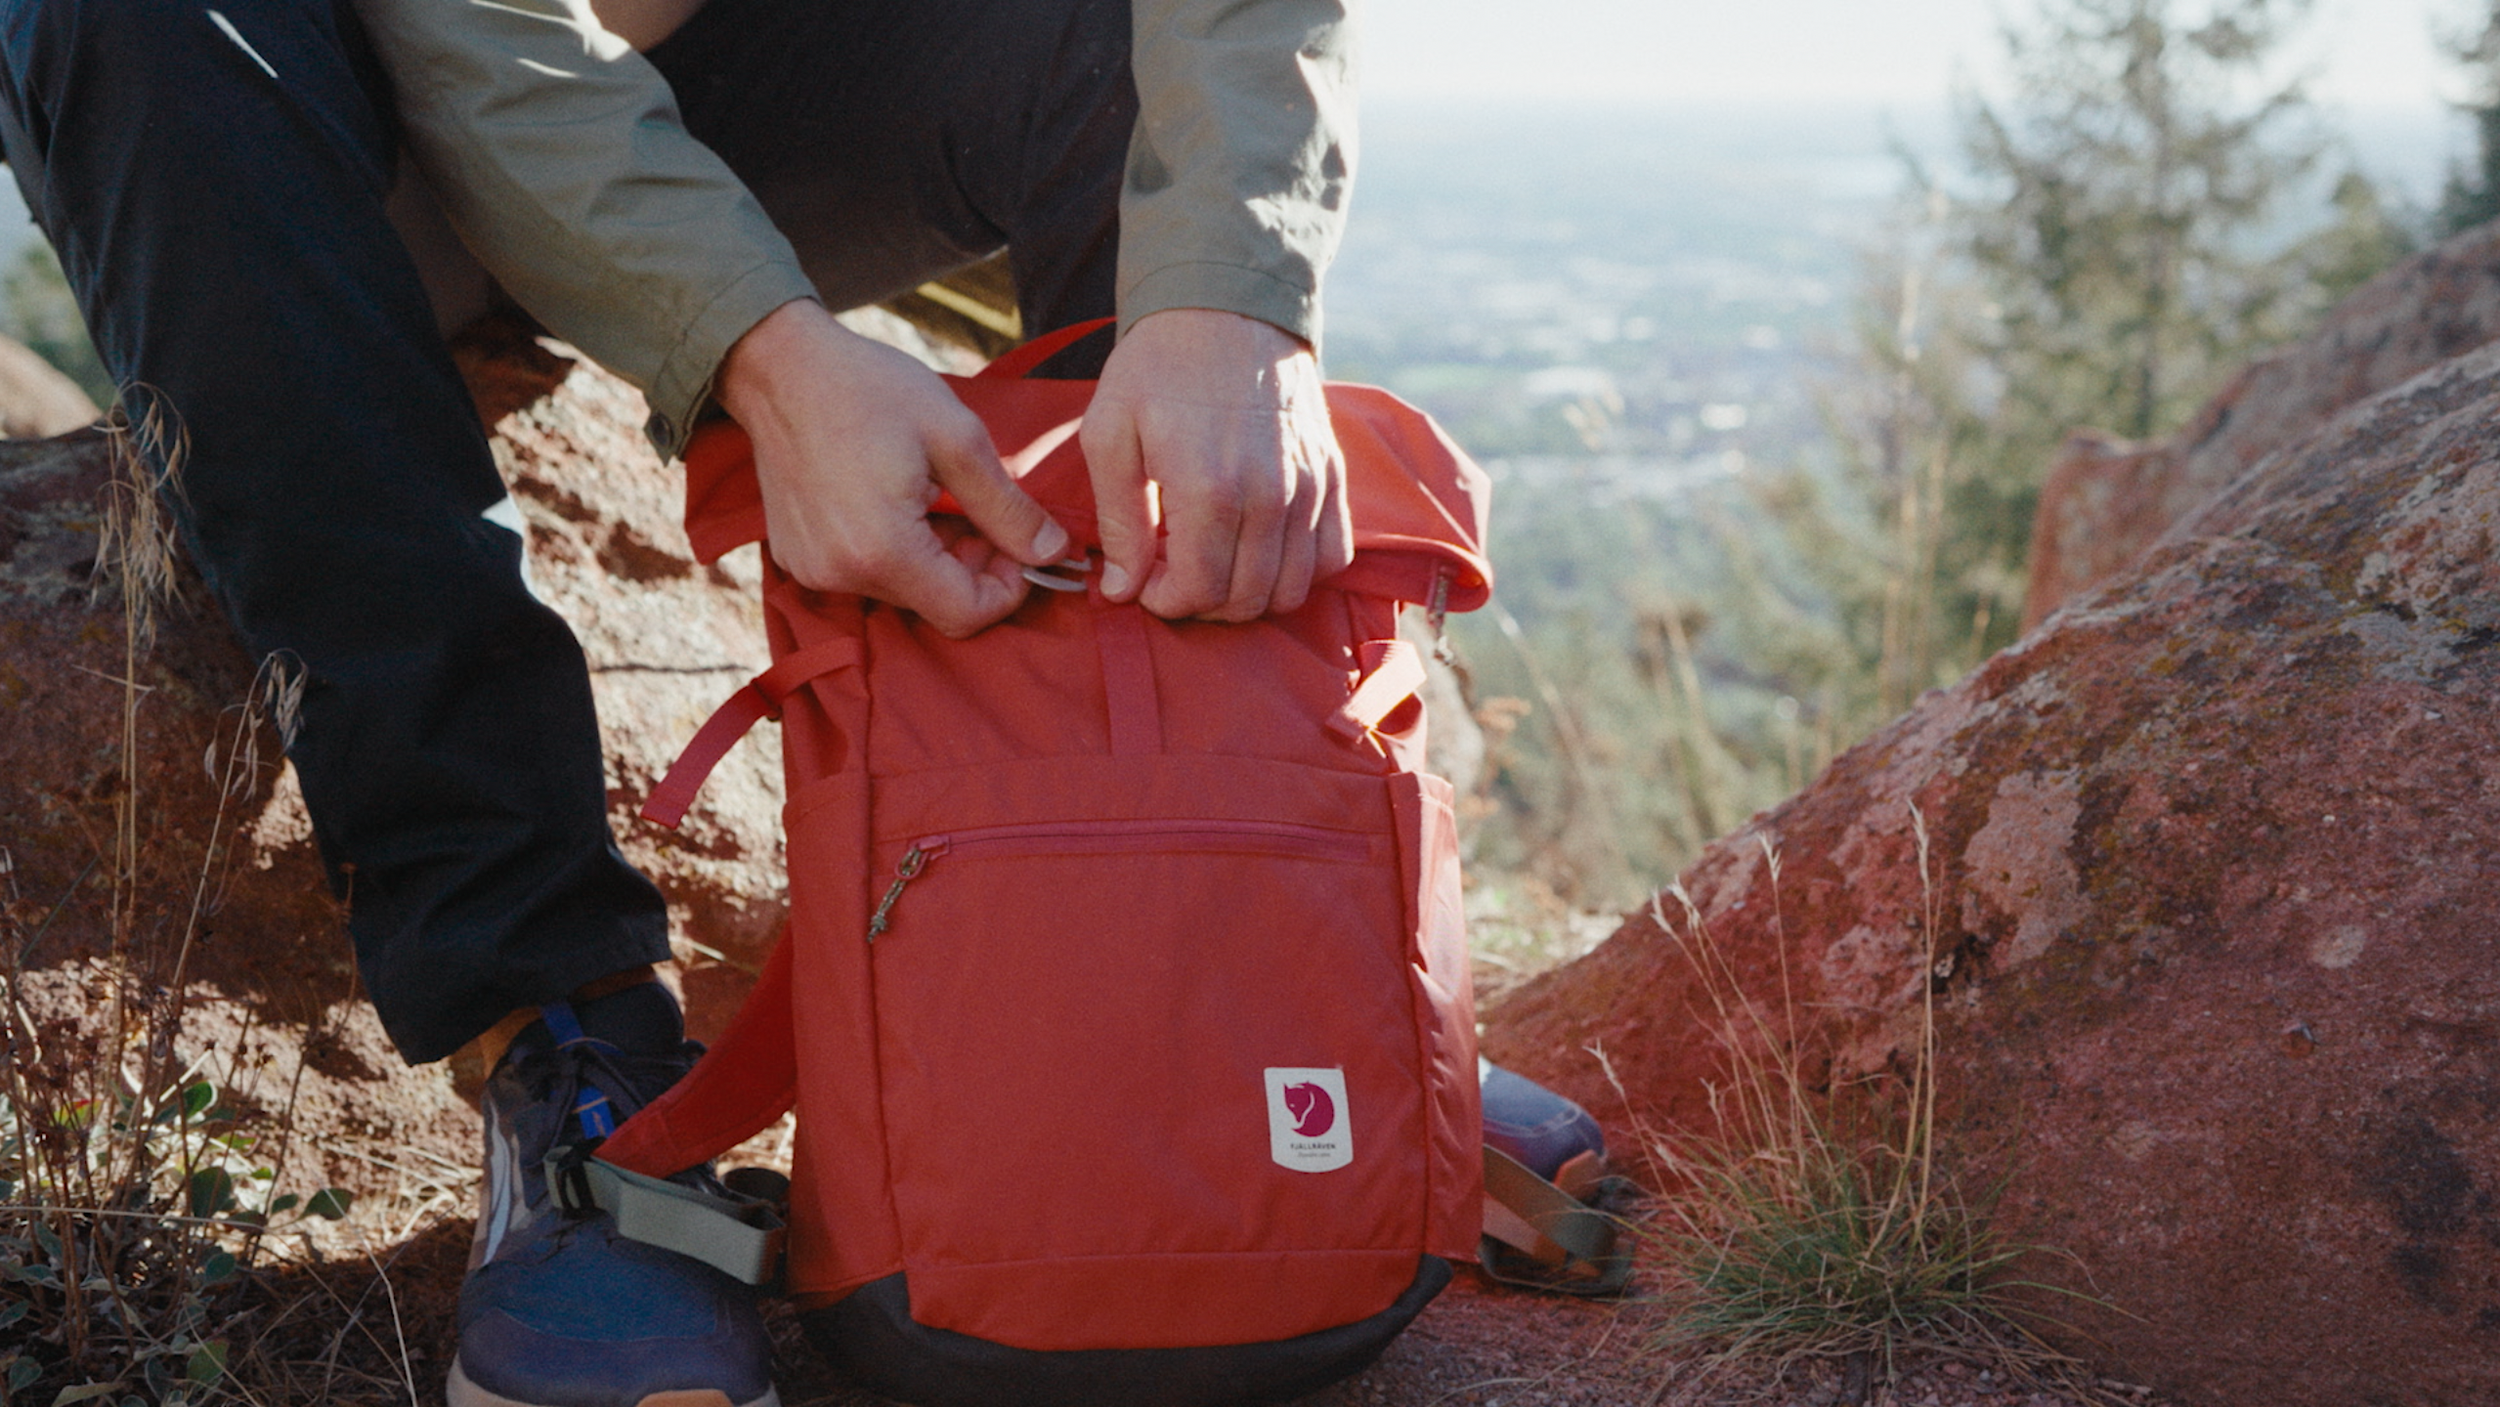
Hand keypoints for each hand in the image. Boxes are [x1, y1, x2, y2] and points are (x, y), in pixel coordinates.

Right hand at [715, 300, 1068, 636]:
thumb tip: (1054, 552)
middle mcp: (840, 575)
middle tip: (983, 513)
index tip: (1019, 547)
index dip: (1006, 589)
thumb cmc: (870, 390)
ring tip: (938, 498)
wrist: (781, 366)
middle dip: (972, 567)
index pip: (965, 615)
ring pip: (901, 591)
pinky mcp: (795, 558)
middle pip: (933, 604)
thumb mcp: (957, 439)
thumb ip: (1009, 509)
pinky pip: (863, 574)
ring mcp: (811, 570)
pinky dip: (894, 551)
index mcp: (883, 551)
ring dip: (934, 558)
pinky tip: (898, 501)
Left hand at [1079, 308, 1351, 620]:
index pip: (1200, 592)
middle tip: (1174, 573)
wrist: (1228, 306)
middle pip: (1247, 601)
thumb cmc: (1158, 370)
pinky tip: (1260, 548)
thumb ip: (1118, 521)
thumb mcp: (1110, 435)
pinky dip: (1298, 570)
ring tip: (1214, 563)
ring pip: (1292, 590)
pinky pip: (1332, 557)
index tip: (1145, 582)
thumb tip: (1122, 590)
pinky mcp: (1332, 476)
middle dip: (1203, 604)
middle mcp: (1270, 497)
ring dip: (1249, 595)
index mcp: (1210, 489)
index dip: (1166, 603)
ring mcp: (1310, 488)